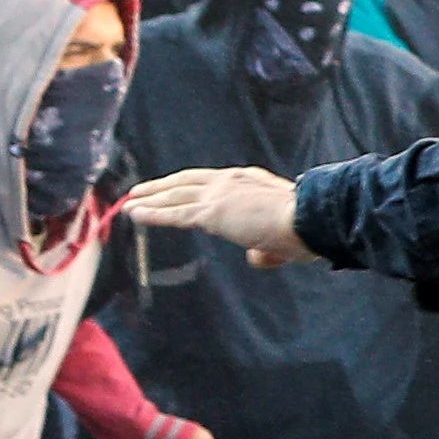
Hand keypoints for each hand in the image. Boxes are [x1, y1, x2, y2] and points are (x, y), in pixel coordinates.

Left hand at [122, 166, 309, 266]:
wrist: (309, 221)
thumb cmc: (305, 230)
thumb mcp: (282, 238)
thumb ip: (264, 249)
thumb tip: (254, 258)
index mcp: (248, 181)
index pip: (210, 181)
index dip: (188, 186)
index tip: (173, 189)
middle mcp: (230, 180)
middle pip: (186, 181)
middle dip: (162, 186)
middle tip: (140, 191)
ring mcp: (219, 194)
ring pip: (175, 194)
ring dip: (150, 198)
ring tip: (130, 202)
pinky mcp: (212, 212)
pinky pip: (175, 213)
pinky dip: (153, 213)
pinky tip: (135, 214)